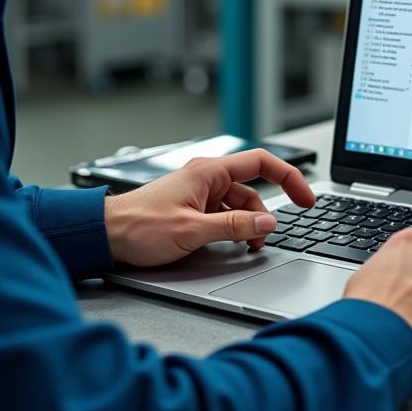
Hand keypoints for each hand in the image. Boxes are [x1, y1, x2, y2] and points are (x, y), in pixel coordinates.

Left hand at [103, 150, 315, 266]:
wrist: (106, 235)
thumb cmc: (139, 227)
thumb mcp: (192, 231)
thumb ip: (234, 227)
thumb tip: (267, 224)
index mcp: (208, 171)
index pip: (261, 163)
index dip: (290, 178)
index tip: (305, 198)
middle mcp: (205, 177)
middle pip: (252, 189)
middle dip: (265, 215)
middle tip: (270, 238)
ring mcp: (199, 192)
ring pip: (238, 205)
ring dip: (248, 226)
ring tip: (248, 248)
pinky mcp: (192, 207)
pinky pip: (223, 214)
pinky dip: (233, 229)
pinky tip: (232, 245)